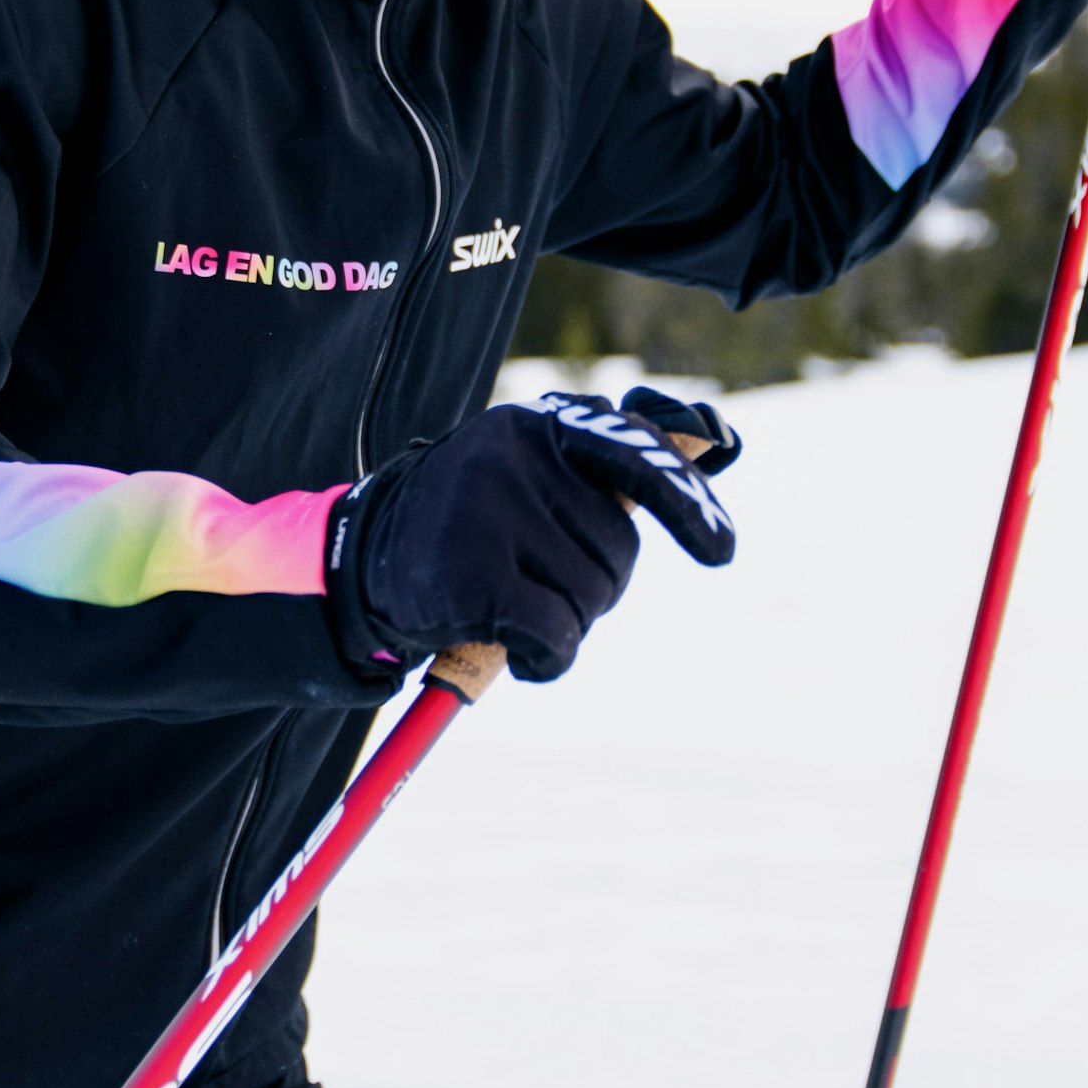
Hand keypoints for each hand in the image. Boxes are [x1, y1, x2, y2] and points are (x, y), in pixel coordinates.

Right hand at [325, 386, 739, 683]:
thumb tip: (709, 444)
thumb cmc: (473, 526)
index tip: (722, 552)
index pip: (632, 457)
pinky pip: (554, 637)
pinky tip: (516, 652)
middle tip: (540, 587)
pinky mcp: (468, 575)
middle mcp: (513, 456)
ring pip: (591, 598)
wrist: (365, 562)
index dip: (685, 506)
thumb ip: (601, 467)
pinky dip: (547, 661)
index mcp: (537, 426)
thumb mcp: (530, 477)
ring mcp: (486, 513)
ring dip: (567, 625)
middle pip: (618, 551)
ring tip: (514, 608)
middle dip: (595, 587)